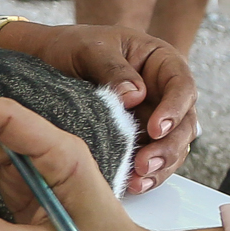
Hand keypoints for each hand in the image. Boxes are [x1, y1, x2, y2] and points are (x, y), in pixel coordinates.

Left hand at [0, 20, 197, 190]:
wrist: (45, 62)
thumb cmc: (71, 46)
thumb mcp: (89, 49)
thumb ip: (114, 70)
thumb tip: (136, 95)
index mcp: (160, 62)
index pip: (181, 85)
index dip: (174, 109)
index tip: (155, 128)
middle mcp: (162, 92)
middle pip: (184, 122)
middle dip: (168, 146)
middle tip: (145, 163)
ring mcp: (152, 118)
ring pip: (172, 147)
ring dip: (160, 167)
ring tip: (138, 180)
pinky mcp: (137, 140)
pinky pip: (151, 161)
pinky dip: (146, 176)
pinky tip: (133, 184)